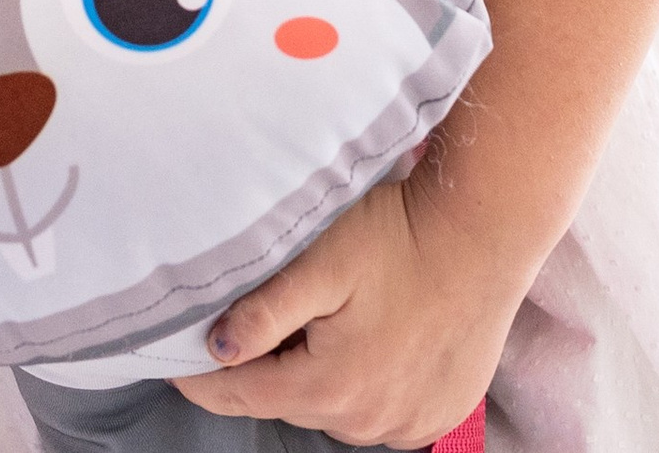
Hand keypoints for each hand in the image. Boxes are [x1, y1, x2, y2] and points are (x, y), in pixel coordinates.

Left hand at [173, 176, 515, 446]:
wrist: (484, 234)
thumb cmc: (400, 236)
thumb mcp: (320, 259)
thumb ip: (265, 309)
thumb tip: (216, 347)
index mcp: (329, 385)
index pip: (240, 393)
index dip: (200, 376)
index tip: (174, 357)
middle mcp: (366, 419)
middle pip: (288, 398)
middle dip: (268, 363)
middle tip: (268, 310)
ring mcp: (406, 423)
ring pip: (334, 406)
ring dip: (320, 372)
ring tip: (333, 314)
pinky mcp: (436, 414)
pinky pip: (380, 409)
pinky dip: (365, 382)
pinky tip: (376, 333)